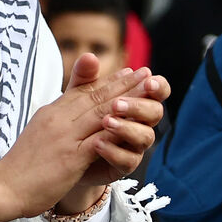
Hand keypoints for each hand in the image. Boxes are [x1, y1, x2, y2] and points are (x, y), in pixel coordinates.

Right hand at [0, 60, 162, 217]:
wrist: (3, 187)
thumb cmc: (21, 166)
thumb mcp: (39, 132)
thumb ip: (57, 119)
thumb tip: (68, 112)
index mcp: (52, 112)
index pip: (84, 91)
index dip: (108, 80)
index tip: (128, 72)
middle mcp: (58, 119)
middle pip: (96, 97)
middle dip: (124, 84)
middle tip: (146, 73)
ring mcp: (64, 136)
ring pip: (101, 113)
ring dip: (127, 100)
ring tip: (147, 91)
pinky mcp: (70, 157)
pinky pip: (98, 141)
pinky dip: (116, 131)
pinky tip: (133, 124)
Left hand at [71, 54, 168, 188]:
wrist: (63, 154)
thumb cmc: (78, 120)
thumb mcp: (77, 96)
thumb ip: (84, 77)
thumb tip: (89, 56)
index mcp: (136, 101)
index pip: (157, 91)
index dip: (158, 85)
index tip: (147, 78)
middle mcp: (140, 123)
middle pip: (155, 112)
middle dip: (138, 106)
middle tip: (117, 103)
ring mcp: (134, 145)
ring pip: (145, 137)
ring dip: (126, 128)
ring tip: (106, 122)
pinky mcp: (124, 165)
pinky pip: (128, 160)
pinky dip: (114, 151)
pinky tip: (98, 144)